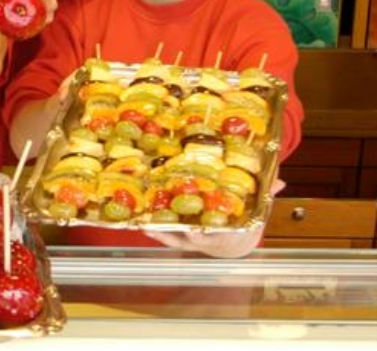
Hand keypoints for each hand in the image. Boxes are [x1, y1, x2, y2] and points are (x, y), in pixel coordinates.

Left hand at [144, 179, 285, 257]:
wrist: (235, 242)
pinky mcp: (181, 237)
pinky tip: (142, 222)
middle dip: (174, 234)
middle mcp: (206, 240)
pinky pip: (167, 234)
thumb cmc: (244, 224)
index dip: (204, 237)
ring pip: (174, 238)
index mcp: (225, 235)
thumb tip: (280, 181)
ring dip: (159, 232)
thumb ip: (266, 196)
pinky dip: (155, 230)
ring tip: (143, 224)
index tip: (195, 233)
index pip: (214, 237)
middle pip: (188, 239)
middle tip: (157, 227)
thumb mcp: (256, 212)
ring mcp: (192, 240)